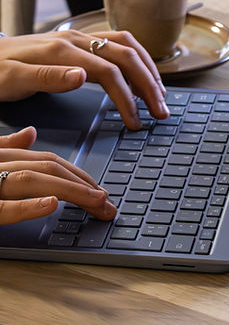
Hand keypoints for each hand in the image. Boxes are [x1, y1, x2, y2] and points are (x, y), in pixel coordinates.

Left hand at [0, 31, 167, 129]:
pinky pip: (119, 44)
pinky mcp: (81, 42)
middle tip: (161, 112)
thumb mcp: (10, 80)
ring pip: (128, 46)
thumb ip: (47, 77)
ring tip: (160, 95)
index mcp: (62, 50)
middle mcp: (76, 40)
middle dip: (149, 85)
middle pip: (127, 57)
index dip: (127, 98)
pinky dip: (138, 59)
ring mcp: (80, 38)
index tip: (135, 123)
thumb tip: (85, 75)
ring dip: (149, 70)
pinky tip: (142, 75)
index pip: (109, 72)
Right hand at [0, 127, 115, 224]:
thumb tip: (32, 131)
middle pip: (48, 168)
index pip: (48, 161)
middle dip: (83, 184)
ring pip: (32, 179)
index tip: (99, 190)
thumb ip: (7, 147)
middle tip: (107, 203)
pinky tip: (52, 204)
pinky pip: (4, 207)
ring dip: (70, 190)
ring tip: (96, 201)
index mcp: (1, 157)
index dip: (78, 174)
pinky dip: (29, 205)